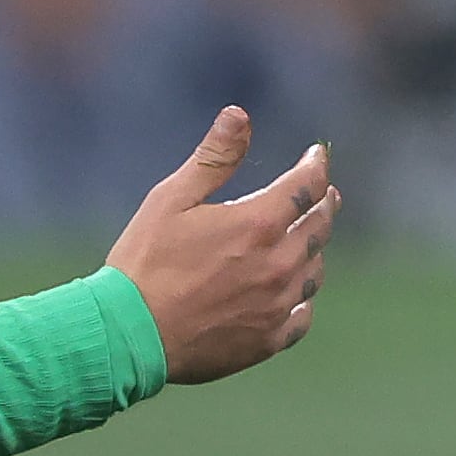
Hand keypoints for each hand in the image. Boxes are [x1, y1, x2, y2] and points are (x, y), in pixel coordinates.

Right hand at [105, 108, 338, 385]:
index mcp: (257, 225)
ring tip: (311, 239)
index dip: (316, 165)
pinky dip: (303, 299)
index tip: (318, 155)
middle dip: (324, 203)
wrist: (130, 336)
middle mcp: (277, 264)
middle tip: (326, 193)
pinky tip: (297, 295)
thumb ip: (213, 158)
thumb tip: (239, 115)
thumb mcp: (171, 200)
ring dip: (315, 249)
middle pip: (319, 226)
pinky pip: (301, 316)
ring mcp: (275, 306)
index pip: (306, 185)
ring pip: (314, 271)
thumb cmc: (144, 263)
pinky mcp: (266, 340)